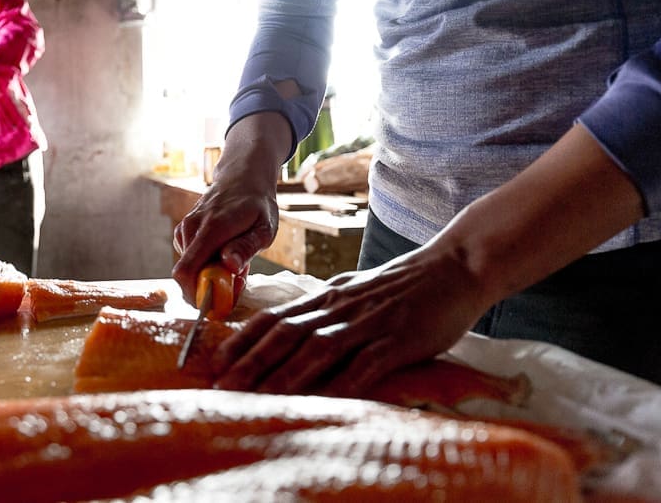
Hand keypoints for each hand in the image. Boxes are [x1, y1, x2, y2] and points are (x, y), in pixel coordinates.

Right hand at [171, 111, 291, 306]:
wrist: (242, 178)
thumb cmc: (257, 205)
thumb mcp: (264, 228)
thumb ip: (247, 247)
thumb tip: (228, 265)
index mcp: (211, 229)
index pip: (185, 271)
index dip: (196, 295)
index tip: (219, 302)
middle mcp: (191, 229)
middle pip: (186, 276)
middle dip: (209, 287)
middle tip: (237, 281)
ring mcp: (184, 229)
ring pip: (189, 269)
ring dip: (210, 275)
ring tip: (235, 262)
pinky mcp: (183, 232)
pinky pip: (190, 259)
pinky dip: (205, 264)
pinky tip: (223, 254)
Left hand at [210, 245, 490, 396]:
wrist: (454, 266)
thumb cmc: (403, 284)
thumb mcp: (353, 290)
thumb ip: (324, 309)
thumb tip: (292, 327)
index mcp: (326, 297)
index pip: (273, 317)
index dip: (242, 340)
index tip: (215, 362)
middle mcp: (339, 308)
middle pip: (286, 335)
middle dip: (250, 362)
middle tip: (222, 385)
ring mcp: (368, 323)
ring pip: (318, 349)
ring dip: (285, 375)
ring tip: (260, 398)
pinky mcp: (398, 339)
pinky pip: (366, 365)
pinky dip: (344, 383)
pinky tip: (326, 402)